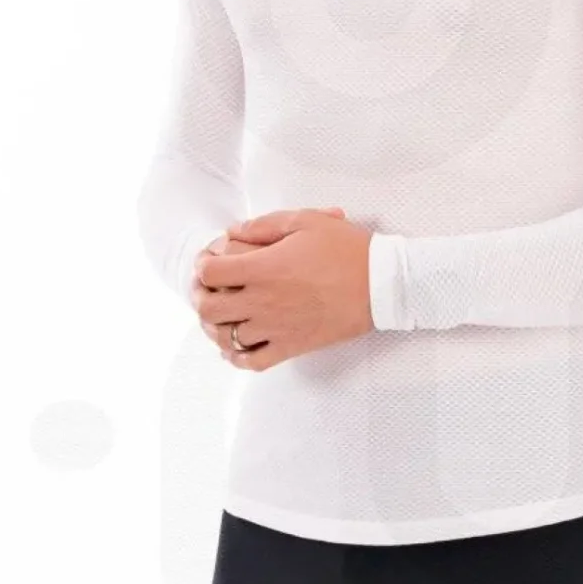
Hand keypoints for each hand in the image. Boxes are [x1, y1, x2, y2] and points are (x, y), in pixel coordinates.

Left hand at [191, 206, 372, 369]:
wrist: (381, 284)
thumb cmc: (346, 248)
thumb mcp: (305, 221)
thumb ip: (263, 225)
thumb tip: (231, 232)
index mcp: (263, 268)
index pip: (209, 272)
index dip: (203, 265)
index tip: (213, 261)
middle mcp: (263, 301)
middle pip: (208, 309)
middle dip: (201, 297)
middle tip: (210, 290)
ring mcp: (276, 328)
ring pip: (226, 338)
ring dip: (218, 326)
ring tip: (225, 315)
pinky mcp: (292, 346)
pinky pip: (252, 362)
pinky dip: (237, 357)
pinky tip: (238, 346)